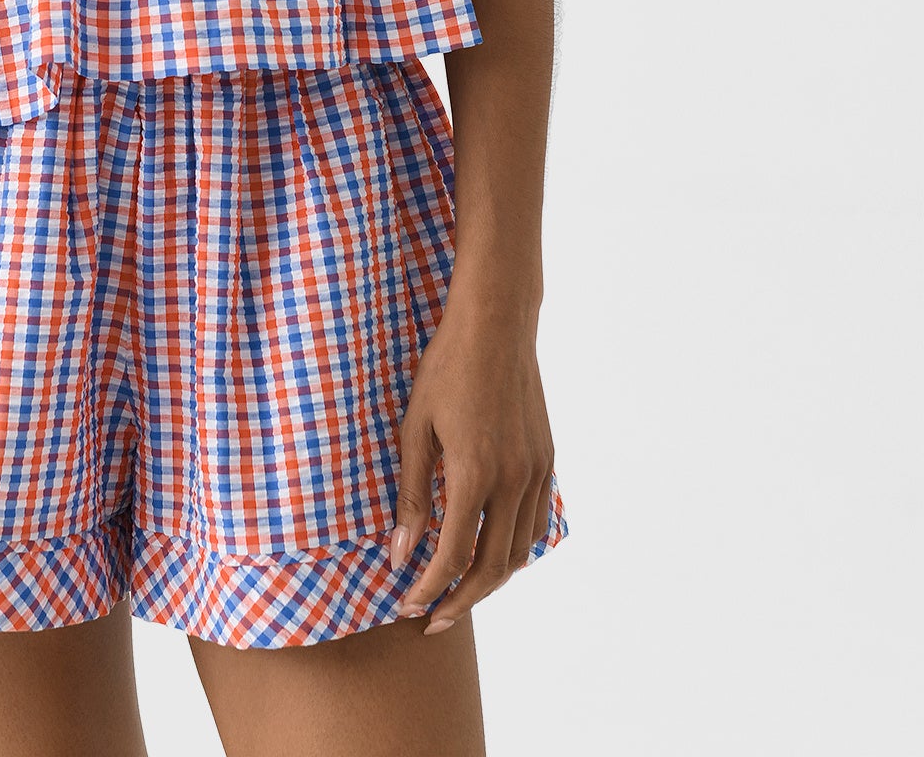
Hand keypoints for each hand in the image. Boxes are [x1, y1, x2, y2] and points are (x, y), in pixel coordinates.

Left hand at [386, 292, 557, 634]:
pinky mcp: (546, 461)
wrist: (497, 326)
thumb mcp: (415, 428)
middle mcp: (512, 481)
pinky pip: (535, 524)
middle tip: (431, 620)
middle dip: (460, 601)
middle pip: (491, 568)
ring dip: (489, 582)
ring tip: (458, 592)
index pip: (452, 556)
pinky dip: (514, 550)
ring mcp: (535, 473)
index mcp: (474, 474)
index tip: (407, 606)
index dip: (428, 590)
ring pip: (519, 553)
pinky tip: (491, 550)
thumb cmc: (446, 369)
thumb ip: (410, 494)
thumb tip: (400, 553)